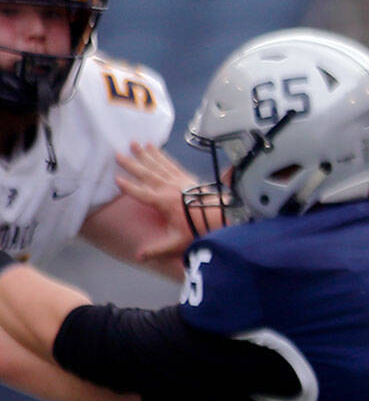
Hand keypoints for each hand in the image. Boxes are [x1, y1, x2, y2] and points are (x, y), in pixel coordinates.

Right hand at [115, 143, 210, 259]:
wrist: (221, 218)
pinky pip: (170, 163)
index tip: (116, 179)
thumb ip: (157, 249)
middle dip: (131, 164)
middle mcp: (169, 189)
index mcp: (164, 203)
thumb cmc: (199, 230)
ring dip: (144, 154)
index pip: (141, 194)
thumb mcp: (177, 242)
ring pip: (157, 165)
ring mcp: (178, 181)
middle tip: (117, 153)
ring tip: (133, 143)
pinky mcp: (185, 177)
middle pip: (146, 174)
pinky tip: (152, 146)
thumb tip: (139, 257)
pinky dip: (160, 154)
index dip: (128, 187)